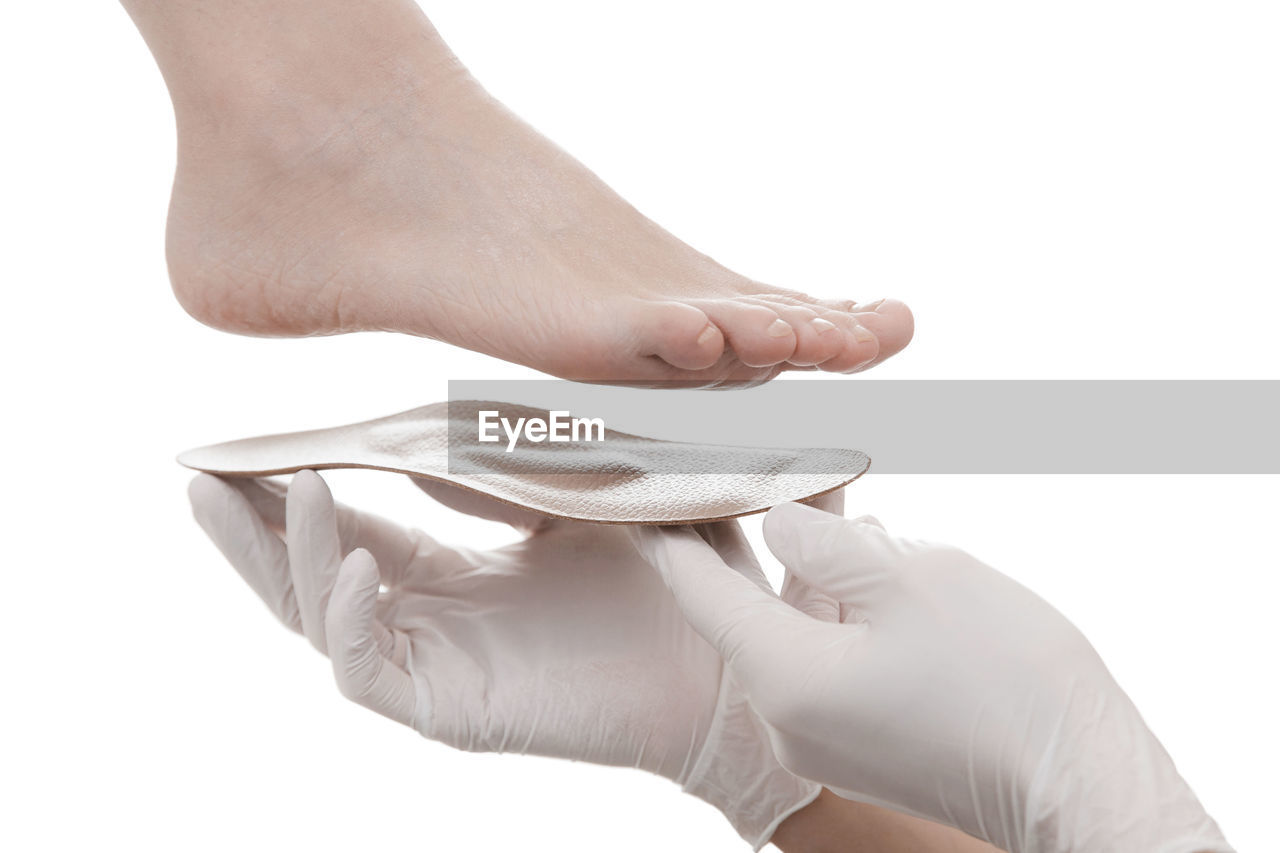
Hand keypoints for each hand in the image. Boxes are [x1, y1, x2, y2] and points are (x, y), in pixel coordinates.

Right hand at [188, 470, 817, 847]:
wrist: (733, 654)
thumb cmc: (671, 571)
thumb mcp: (580, 497)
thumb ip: (502, 471)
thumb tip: (419, 440)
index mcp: (456, 569)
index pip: (350, 524)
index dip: (297, 485)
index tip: (253, 440)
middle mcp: (432, 617)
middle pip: (308, 571)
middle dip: (249, 524)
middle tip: (199, 471)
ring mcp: (437, 665)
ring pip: (317, 616)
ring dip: (278, 555)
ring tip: (243, 494)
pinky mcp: (453, 708)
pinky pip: (368, 670)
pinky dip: (346, 619)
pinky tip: (350, 566)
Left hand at [634, 502, 1231, 852]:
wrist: (1082, 784)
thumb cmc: (1006, 679)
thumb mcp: (909, 579)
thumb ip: (824, 540)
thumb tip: (777, 520)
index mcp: (782, 676)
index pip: (696, 588)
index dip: (670, 526)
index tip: (646, 483)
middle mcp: (785, 717)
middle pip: (744, 604)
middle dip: (753, 531)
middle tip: (749, 466)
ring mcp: (823, 737)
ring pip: (793, 626)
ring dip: (808, 564)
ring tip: (830, 495)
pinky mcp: (861, 742)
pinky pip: (828, 657)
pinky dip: (838, 605)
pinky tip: (869, 556)